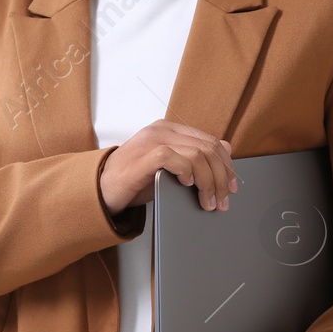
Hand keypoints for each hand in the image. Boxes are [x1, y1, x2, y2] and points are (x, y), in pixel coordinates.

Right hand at [97, 120, 236, 216]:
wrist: (101, 189)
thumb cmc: (134, 180)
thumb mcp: (169, 168)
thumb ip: (193, 158)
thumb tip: (227, 152)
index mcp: (169, 129)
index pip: (210, 141)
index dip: (226, 164)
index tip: (231, 186)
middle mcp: (161, 130)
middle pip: (208, 148)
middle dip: (221, 178)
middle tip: (222, 201)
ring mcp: (151, 141)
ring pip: (197, 155)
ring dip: (209, 182)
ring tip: (207, 202)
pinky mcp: (143, 156)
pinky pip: (175, 159)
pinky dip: (187, 173)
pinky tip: (187, 186)